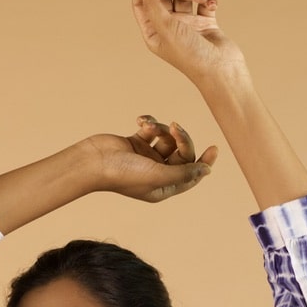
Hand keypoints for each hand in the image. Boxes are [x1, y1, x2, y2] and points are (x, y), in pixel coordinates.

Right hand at [86, 118, 216, 203]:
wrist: (92, 162)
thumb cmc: (122, 174)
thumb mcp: (157, 175)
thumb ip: (183, 173)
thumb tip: (207, 171)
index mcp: (163, 187)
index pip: (191, 175)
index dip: (203, 162)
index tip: (214, 148)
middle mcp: (157, 173)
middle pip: (182, 154)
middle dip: (180, 138)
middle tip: (174, 127)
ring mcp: (147, 158)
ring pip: (167, 139)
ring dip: (160, 128)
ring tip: (147, 126)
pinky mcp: (136, 143)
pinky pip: (152, 130)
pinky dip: (149, 122)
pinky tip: (140, 120)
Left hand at [132, 0, 247, 88]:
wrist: (220, 69)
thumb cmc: (190, 54)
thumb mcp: (167, 28)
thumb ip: (153, 6)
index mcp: (154, 33)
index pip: (141, 5)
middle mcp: (169, 28)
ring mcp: (187, 25)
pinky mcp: (205, 22)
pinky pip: (204, 1)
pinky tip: (212, 5)